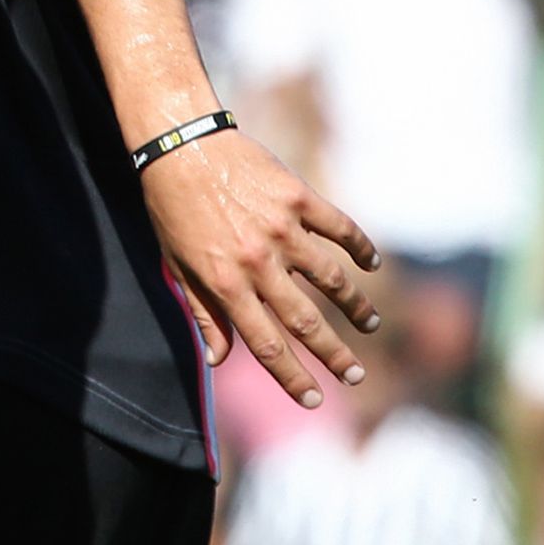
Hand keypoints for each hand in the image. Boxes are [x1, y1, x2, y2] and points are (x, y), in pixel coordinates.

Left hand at [140, 129, 381, 407]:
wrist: (179, 145)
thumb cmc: (172, 208)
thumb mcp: (177, 266)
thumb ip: (204, 313)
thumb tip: (218, 360)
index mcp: (227, 283)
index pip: (266, 345)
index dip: (292, 377)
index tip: (314, 400)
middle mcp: (259, 262)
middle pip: (307, 322)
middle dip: (335, 356)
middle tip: (356, 377)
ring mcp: (283, 229)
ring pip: (333, 280)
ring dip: (356, 306)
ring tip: (370, 324)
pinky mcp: (299, 197)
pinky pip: (340, 228)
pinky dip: (360, 248)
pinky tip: (371, 265)